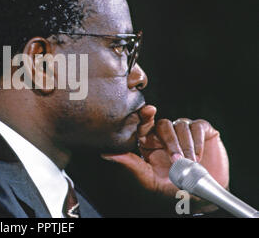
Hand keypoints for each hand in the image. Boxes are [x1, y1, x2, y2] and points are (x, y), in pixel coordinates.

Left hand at [101, 105, 228, 212]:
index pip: (144, 123)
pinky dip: (198, 141)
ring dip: (185, 145)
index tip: (148, 111)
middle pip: (163, 124)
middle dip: (170, 142)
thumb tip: (104, 154)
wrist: (201, 195)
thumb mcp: (148, 179)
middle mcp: (164, 134)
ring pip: (181, 125)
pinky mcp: (202, 130)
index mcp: (149, 142)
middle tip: (176, 161)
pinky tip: (198, 156)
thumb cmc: (172, 189)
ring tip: (189, 164)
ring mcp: (182, 130)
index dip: (144, 115)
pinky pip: (198, 126)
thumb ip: (130, 163)